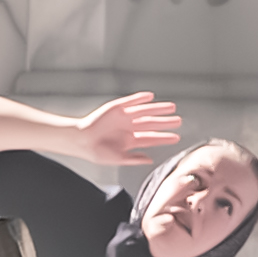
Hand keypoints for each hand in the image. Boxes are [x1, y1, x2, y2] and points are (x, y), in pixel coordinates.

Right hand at [66, 92, 183, 169]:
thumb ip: (133, 159)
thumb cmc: (95, 151)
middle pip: (151, 124)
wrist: (79, 140)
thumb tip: (149, 160)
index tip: (176, 138)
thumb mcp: (116, 158)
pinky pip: (130, 102)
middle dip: (165, 122)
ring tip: (172, 107)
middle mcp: (129, 128)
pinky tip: (150, 97)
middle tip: (179, 121)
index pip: (150, 138)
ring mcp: (123, 117)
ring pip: (144, 111)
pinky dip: (140, 99)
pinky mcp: (115, 108)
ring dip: (157, 108)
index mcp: (129, 140)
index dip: (163, 137)